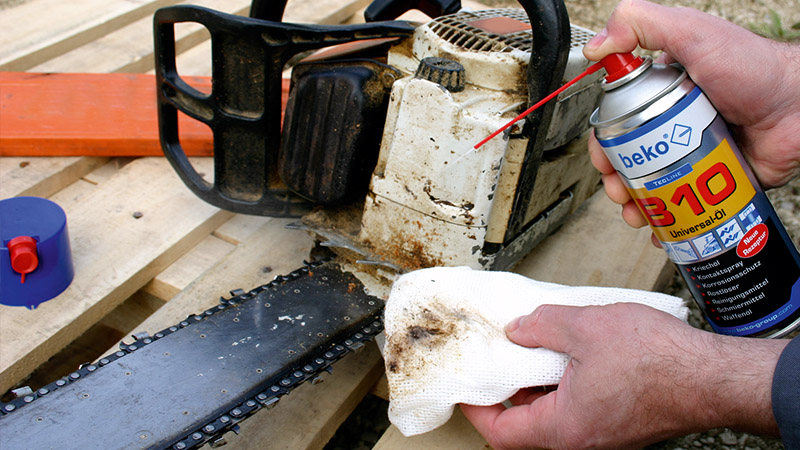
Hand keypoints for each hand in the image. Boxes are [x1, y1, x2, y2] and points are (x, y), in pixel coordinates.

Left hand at [460, 303, 787, 449]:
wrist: (713, 376)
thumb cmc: (660, 360)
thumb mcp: (585, 327)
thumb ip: (541, 326)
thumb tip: (518, 330)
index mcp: (565, 428)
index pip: (501, 431)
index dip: (477, 408)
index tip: (466, 387)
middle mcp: (581, 440)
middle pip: (525, 424)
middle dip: (509, 390)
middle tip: (499, 359)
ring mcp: (602, 434)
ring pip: (553, 414)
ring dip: (539, 384)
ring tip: (534, 346)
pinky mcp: (619, 422)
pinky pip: (578, 407)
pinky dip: (564, 383)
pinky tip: (569, 352)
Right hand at [583, 0, 799, 227]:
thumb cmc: (755, 67)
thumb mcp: (692, 33)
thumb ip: (641, 24)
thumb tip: (597, 46)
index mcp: (665, 93)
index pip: (620, 122)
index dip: (605, 143)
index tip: (604, 158)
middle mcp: (676, 125)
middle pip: (631, 160)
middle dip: (617, 181)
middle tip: (619, 192)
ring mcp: (695, 154)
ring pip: (653, 186)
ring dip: (638, 205)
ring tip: (639, 214)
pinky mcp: (715, 181)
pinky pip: (686, 205)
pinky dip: (670, 222)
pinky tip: (662, 229)